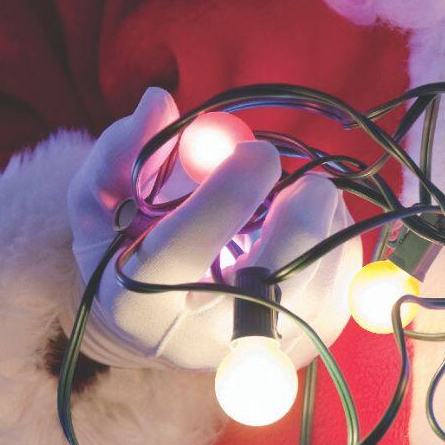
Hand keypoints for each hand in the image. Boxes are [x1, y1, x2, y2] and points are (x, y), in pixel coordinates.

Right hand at [67, 88, 360, 369]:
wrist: (160, 331)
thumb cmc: (126, 255)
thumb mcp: (100, 209)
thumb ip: (120, 154)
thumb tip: (160, 100)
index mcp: (140, 302)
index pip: (189, 248)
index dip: (230, 192)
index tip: (256, 151)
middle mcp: (207, 336)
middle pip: (279, 271)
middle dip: (300, 208)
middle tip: (296, 172)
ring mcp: (267, 343)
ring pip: (322, 268)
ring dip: (319, 214)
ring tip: (291, 196)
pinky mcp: (312, 338)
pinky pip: (344, 273)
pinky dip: (336, 234)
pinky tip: (304, 225)